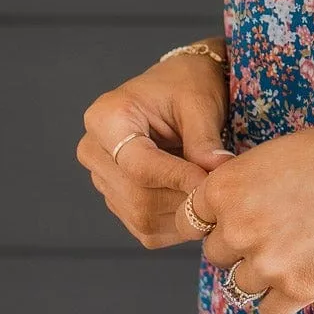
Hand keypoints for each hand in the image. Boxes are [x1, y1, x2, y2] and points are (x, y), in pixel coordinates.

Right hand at [76, 44, 232, 248]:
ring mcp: (101, 178)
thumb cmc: (186, 85)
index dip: (177, 177)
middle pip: (138, 196)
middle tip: (220, 192)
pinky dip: (176, 223)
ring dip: (182, 213)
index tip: (210, 182)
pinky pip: (145, 228)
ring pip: (141, 217)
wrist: (177, 86)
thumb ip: (204, 140)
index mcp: (106, 118)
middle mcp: (94, 150)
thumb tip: (218, 173)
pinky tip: (195, 201)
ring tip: (210, 192)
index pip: (139, 165)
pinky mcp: (115, 198)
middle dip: (183, 198)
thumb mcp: (199, 103)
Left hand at [183, 115, 313, 313]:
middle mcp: (237, 228)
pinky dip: (281, 301)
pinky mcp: (297, 289)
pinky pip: (269, 312)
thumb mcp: (276, 153)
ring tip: (294, 252)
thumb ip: (244, 184)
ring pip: (239, 286)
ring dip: (260, 274)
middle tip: (274, 231)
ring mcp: (266, 263)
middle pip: (215, 254)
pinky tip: (302, 278)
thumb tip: (229, 209)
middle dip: (238, 246)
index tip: (234, 218)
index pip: (189, 219)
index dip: (213, 219)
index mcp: (225, 188)